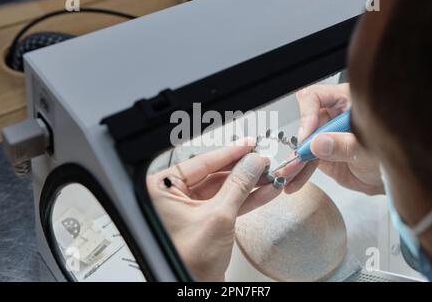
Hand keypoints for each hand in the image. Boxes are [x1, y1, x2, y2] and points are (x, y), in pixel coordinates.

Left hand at [146, 139, 280, 280]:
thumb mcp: (218, 217)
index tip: (248, 145)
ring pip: (223, 188)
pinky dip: (245, 199)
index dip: (229, 153)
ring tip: (269, 176)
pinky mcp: (202, 220)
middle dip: (243, 170)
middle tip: (263, 161)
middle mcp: (172, 196)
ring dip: (248, 184)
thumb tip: (252, 163)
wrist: (194, 289)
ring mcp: (188, 209)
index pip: (200, 162)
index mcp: (162, 189)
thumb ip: (238, 186)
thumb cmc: (188, 261)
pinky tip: (264, 192)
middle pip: (213, 174)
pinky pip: (225, 203)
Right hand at [282, 83, 383, 194]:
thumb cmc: (390, 155)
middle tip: (297, 158)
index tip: (308, 133)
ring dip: (294, 161)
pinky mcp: (321, 153)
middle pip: (306, 122)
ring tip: (288, 175)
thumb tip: (318, 142)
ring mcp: (325, 135)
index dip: (308, 113)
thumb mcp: (370, 150)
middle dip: (299, 142)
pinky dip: (298, 173)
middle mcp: (333, 116)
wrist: (390, 179)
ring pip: (302, 144)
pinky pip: (305, 161)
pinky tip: (292, 182)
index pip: (316, 97)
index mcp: (347, 102)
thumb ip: (344, 145)